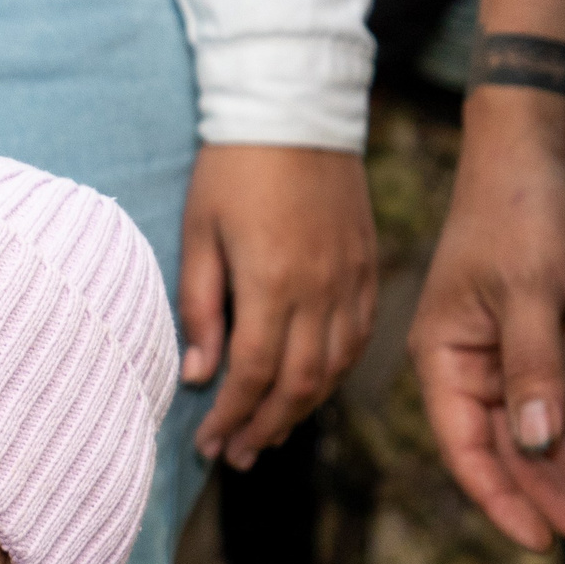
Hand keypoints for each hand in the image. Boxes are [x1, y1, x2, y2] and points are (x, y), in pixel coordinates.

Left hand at [180, 145, 377, 470]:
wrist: (295, 107)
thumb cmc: (232, 168)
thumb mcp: (199, 235)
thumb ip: (199, 308)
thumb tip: (198, 375)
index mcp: (273, 282)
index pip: (254, 374)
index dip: (232, 417)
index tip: (209, 443)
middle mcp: (320, 289)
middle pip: (299, 383)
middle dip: (266, 427)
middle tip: (238, 456)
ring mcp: (350, 278)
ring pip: (335, 367)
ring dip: (301, 409)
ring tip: (269, 434)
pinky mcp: (367, 265)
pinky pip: (358, 337)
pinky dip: (334, 373)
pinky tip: (309, 389)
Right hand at [408, 87, 564, 551]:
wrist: (534, 149)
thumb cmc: (516, 209)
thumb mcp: (524, 290)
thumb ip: (531, 370)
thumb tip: (537, 445)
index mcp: (443, 362)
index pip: (470, 450)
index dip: (506, 500)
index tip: (546, 541)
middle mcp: (467, 372)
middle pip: (513, 454)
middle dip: (562, 497)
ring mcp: (500, 362)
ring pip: (542, 438)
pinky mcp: (535, 346)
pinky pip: (561, 410)